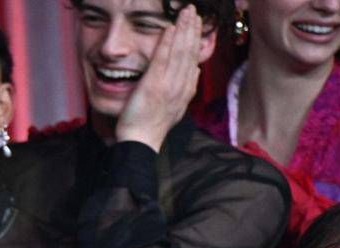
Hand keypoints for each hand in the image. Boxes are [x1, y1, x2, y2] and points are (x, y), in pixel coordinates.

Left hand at [115, 5, 202, 151]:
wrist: (141, 141)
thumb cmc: (152, 126)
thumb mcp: (177, 107)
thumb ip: (186, 89)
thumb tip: (196, 71)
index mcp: (186, 90)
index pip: (194, 58)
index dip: (196, 39)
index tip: (198, 24)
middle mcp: (181, 85)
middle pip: (189, 51)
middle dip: (192, 29)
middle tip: (194, 11)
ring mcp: (168, 85)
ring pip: (179, 52)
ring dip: (183, 30)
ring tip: (186, 13)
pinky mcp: (153, 85)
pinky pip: (161, 60)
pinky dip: (166, 43)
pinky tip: (170, 29)